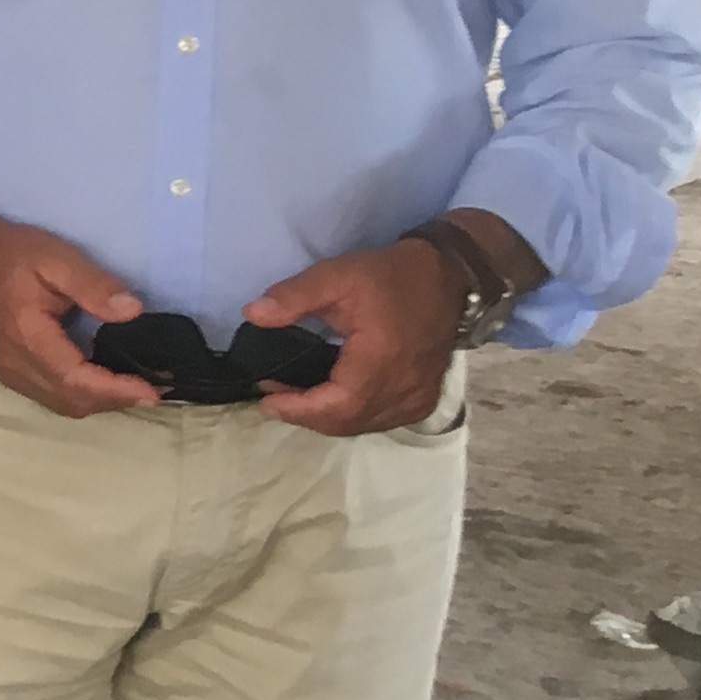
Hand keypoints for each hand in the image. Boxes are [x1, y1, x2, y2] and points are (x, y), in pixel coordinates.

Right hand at [0, 175, 159, 419]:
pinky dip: (81, 395)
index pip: (76, 380)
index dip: (116, 391)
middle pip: (72, 401)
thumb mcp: (55, 257)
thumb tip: (132, 311)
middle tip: (157, 388)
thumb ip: (94, 285)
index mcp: (27, 337)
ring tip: (135, 387)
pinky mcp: (9, 371)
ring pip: (62, 404)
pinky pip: (51, 396)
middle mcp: (15, 365)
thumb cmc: (7, 252)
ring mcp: (8, 372)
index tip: (154, 391)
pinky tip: (101, 379)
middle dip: (115, 401)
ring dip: (99, 402)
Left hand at [243, 241, 458, 435]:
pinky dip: (354, 416)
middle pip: (346, 422)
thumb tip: (252, 315)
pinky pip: (382, 420)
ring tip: (297, 398)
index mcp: (381, 363)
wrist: (448, 277)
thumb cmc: (389, 276)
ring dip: (329, 417)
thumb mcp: (336, 275)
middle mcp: (403, 389)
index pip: (334, 406)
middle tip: (275, 397)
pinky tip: (334, 399)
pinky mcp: (425, 399)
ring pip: (363, 424)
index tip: (265, 401)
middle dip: (307, 415)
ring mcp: (418, 398)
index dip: (297, 410)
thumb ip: (293, 297)